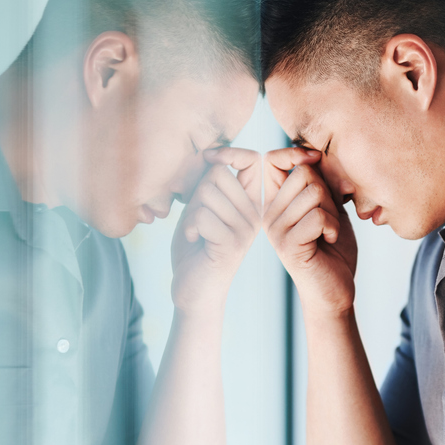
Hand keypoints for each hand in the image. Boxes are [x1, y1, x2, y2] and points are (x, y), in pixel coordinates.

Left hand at [170, 147, 261, 314]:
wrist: (194, 291)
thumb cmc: (195, 248)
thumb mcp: (200, 208)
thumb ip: (208, 184)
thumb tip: (210, 155)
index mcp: (251, 203)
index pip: (253, 161)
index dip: (230, 152)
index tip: (209, 159)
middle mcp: (255, 215)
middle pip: (218, 175)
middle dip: (196, 193)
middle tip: (196, 219)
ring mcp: (246, 230)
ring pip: (207, 193)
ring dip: (191, 213)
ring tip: (196, 233)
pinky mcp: (232, 244)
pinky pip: (201, 216)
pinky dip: (189, 227)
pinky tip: (195, 241)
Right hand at [263, 147, 356, 316]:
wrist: (334, 291)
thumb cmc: (333, 250)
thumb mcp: (329, 208)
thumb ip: (320, 183)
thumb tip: (315, 154)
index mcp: (275, 203)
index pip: (272, 160)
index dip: (295, 154)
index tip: (316, 162)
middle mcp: (268, 213)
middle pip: (303, 174)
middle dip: (328, 193)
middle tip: (329, 219)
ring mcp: (275, 229)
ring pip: (314, 193)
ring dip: (333, 213)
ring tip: (328, 232)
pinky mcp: (288, 245)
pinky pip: (318, 216)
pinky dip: (333, 227)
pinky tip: (329, 241)